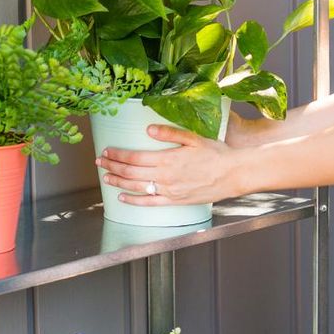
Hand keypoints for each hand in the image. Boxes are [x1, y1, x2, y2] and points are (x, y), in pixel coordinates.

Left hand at [97, 124, 242, 207]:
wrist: (233, 174)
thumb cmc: (216, 154)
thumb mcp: (194, 138)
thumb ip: (169, 133)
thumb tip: (148, 130)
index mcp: (168, 159)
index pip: (135, 158)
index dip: (118, 155)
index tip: (107, 151)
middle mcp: (165, 177)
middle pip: (131, 173)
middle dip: (112, 167)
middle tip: (100, 163)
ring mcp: (169, 191)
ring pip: (136, 188)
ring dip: (118, 183)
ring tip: (106, 178)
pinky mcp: (175, 201)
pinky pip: (150, 203)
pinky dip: (134, 201)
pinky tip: (123, 198)